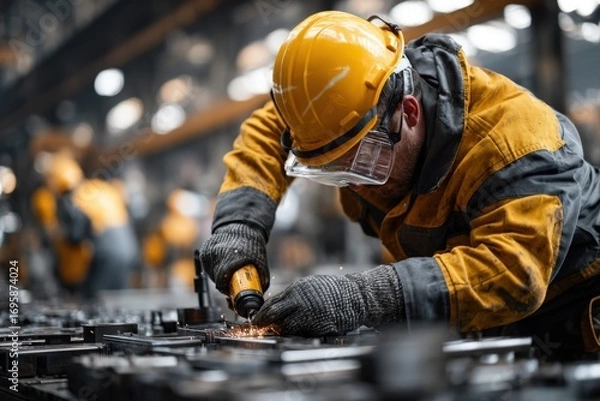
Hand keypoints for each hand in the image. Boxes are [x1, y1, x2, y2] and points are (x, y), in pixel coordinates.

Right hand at [198, 223, 268, 293]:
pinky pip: (207, 266)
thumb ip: (261, 277)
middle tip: (232, 284)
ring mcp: (208, 252)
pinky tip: (222, 265)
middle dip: (224, 284)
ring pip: (210, 273)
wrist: (241, 227)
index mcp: (231, 256)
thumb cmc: (252, 245)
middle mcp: (217, 253)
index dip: (227, 288)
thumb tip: (260, 294)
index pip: (223, 279)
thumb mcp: (260, 261)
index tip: (232, 291)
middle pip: (216, 278)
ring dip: (218, 276)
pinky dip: (213, 269)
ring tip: (228, 272)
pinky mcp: (204, 251)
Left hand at [253, 265, 403, 336]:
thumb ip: (292, 296)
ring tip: (279, 330)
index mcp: (297, 290)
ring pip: (286, 328)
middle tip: (259, 329)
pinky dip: (296, 335)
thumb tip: (274, 306)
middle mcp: (301, 302)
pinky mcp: (319, 328)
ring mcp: (310, 316)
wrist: (356, 296)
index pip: (271, 303)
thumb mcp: (309, 285)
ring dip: (280, 331)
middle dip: (264, 324)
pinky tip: (297, 332)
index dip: (261, 314)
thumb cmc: (332, 290)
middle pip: (274, 316)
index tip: (255, 320)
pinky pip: (301, 334)